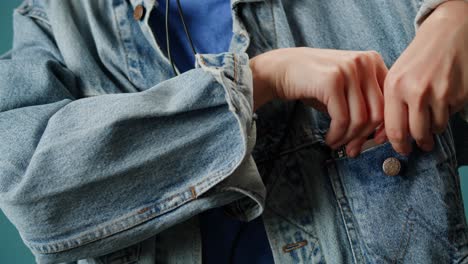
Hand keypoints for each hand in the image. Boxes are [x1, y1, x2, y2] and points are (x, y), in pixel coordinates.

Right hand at [250, 47, 387, 156]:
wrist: (282, 69)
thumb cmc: (314, 83)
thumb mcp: (345, 88)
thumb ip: (364, 104)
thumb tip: (379, 138)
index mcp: (373, 60)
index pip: (390, 101)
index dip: (384, 126)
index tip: (373, 142)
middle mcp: (365, 61)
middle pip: (379, 112)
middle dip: (364, 137)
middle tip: (351, 149)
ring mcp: (349, 69)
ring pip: (361, 119)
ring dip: (348, 138)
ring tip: (336, 143)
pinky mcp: (332, 81)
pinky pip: (342, 119)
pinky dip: (336, 135)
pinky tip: (329, 138)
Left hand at [381, 1, 467, 154]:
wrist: (448, 33)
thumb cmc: (418, 58)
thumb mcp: (396, 77)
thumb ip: (390, 106)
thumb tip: (384, 138)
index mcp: (395, 87)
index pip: (394, 130)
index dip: (398, 145)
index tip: (402, 150)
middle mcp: (416, 92)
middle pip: (416, 134)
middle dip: (418, 143)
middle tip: (420, 145)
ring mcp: (440, 94)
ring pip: (436, 128)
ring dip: (433, 128)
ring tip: (431, 116)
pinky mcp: (460, 95)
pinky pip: (451, 116)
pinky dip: (447, 114)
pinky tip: (443, 99)